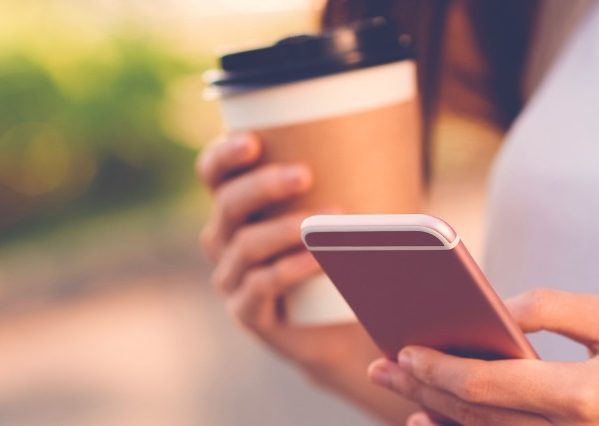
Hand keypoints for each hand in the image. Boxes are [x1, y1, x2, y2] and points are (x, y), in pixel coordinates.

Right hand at [196, 131, 352, 369]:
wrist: (345, 324)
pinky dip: (289, 270)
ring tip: (329, 220)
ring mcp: (232, 278)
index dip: (223, 155)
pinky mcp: (248, 313)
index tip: (254, 142)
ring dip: (285, 229)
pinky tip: (317, 260)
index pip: (213, 173)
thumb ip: (347, 177)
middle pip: (227, 205)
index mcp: (237, 206)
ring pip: (245, 246)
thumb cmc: (344, 255)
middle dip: (263, 186)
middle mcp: (224, 240)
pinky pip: (259, 287)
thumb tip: (385, 133)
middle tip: (305, 175)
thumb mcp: (342, 211)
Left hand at [367, 289, 598, 424]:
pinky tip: (437, 417)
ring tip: (399, 388)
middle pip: (474, 417)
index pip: (485, 387)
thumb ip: (548, 309)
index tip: (402, 349)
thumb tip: (491, 308)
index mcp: (583, 398)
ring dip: (436, 414)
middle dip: (422, 388)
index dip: (437, 368)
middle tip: (382, 366)